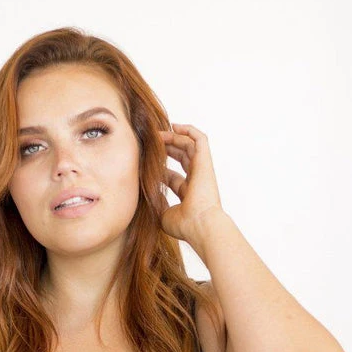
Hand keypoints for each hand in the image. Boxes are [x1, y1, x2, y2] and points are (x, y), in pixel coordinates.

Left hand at [158, 124, 223, 241]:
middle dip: (167, 149)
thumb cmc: (184, 225)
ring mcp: (202, 170)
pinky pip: (200, 139)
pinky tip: (175, 126)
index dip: (160, 170)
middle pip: (182, 159)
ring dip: (174, 138)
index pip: (173, 178)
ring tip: (158, 133)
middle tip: (152, 143)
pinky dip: (189, 130)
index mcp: (188, 195)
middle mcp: (197, 181)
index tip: (146, 165)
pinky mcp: (205, 161)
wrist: (200, 224)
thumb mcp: (163, 214)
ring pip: (189, 146)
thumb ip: (157, 202)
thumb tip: (149, 193)